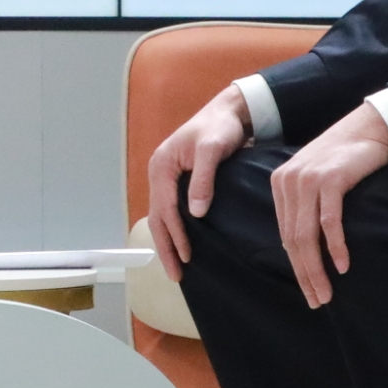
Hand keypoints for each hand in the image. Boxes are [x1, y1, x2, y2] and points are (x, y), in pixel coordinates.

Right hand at [143, 85, 253, 280]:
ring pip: (161, 217)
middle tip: (175, 275)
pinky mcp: (177, 181)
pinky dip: (173, 231)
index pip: (165, 208)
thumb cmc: (221, 127)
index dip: (175, 234)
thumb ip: (203, 179)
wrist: (230, 111)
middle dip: (165, 247)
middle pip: (157, 217)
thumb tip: (195, 213)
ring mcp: (166, 178)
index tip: (187, 256)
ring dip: (168, 242)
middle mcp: (158, 173)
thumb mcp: (213, 149)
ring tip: (177, 268)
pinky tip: (181, 245)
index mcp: (162, 166)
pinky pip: (170, 211)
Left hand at [268, 102, 387, 309]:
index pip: (286, 235)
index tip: (309, 290)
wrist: (371, 127)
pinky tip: (342, 266)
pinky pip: (329, 221)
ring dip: (317, 269)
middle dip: (304, 275)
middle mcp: (288, 181)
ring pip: (307, 236)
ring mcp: (307, 179)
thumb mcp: (319, 181)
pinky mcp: (330, 179)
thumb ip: (307, 207)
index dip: (296, 266)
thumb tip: (305, 247)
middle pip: (293, 239)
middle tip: (318, 300)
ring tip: (327, 292)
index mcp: (280, 183)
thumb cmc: (348, 158)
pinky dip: (335, 246)